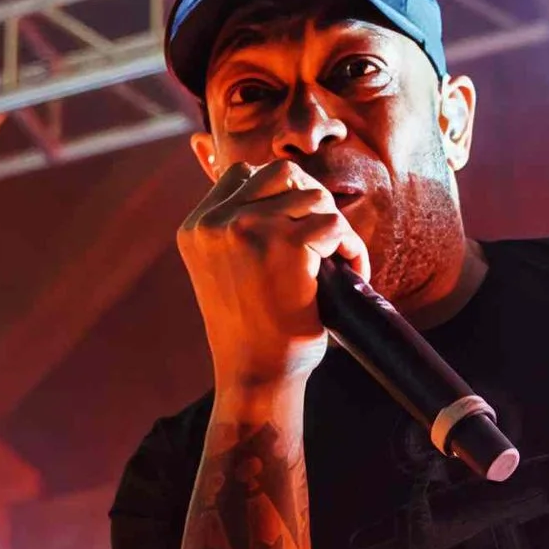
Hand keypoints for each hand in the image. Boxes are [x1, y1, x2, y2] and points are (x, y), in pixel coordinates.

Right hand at [176, 160, 370, 395]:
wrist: (255, 376)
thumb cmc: (248, 330)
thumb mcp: (223, 270)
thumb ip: (233, 229)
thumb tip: (252, 172)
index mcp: (196, 228)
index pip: (242, 174)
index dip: (280, 193)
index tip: (298, 226)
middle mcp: (215, 223)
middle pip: (281, 174)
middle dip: (312, 199)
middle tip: (325, 238)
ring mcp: (248, 229)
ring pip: (314, 195)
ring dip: (335, 226)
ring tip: (339, 260)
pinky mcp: (285, 245)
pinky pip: (335, 225)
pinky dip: (352, 248)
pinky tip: (352, 273)